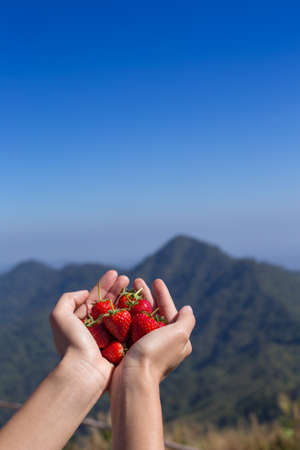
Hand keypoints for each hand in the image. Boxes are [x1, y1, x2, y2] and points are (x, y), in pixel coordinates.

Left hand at [50, 270, 129, 391]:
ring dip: (127, 298)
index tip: (114, 273)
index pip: (95, 298)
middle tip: (126, 278)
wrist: (85, 373)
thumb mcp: (59, 317)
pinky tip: (141, 303)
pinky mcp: (121, 346)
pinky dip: (135, 315)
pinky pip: (130, 327)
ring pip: (120, 313)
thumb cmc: (72, 344)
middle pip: (108, 303)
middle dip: (117, 289)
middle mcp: (96, 329)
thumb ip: (67, 299)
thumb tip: (85, 293)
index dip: (104, 284)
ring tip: (135, 286)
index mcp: (82, 322)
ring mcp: (110, 338)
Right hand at [110, 278, 194, 391]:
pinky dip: (123, 314)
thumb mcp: (179, 335)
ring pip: (139, 318)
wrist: (133, 380)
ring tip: (125, 288)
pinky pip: (127, 327)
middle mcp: (161, 343)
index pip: (170, 311)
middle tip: (136, 281)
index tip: (155, 280)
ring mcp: (145, 347)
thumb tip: (188, 308)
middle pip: (153, 312)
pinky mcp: (129, 350)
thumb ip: (186, 321)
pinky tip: (117, 304)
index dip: (163, 294)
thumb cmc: (156, 354)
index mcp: (176, 339)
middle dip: (146, 296)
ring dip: (133, 302)